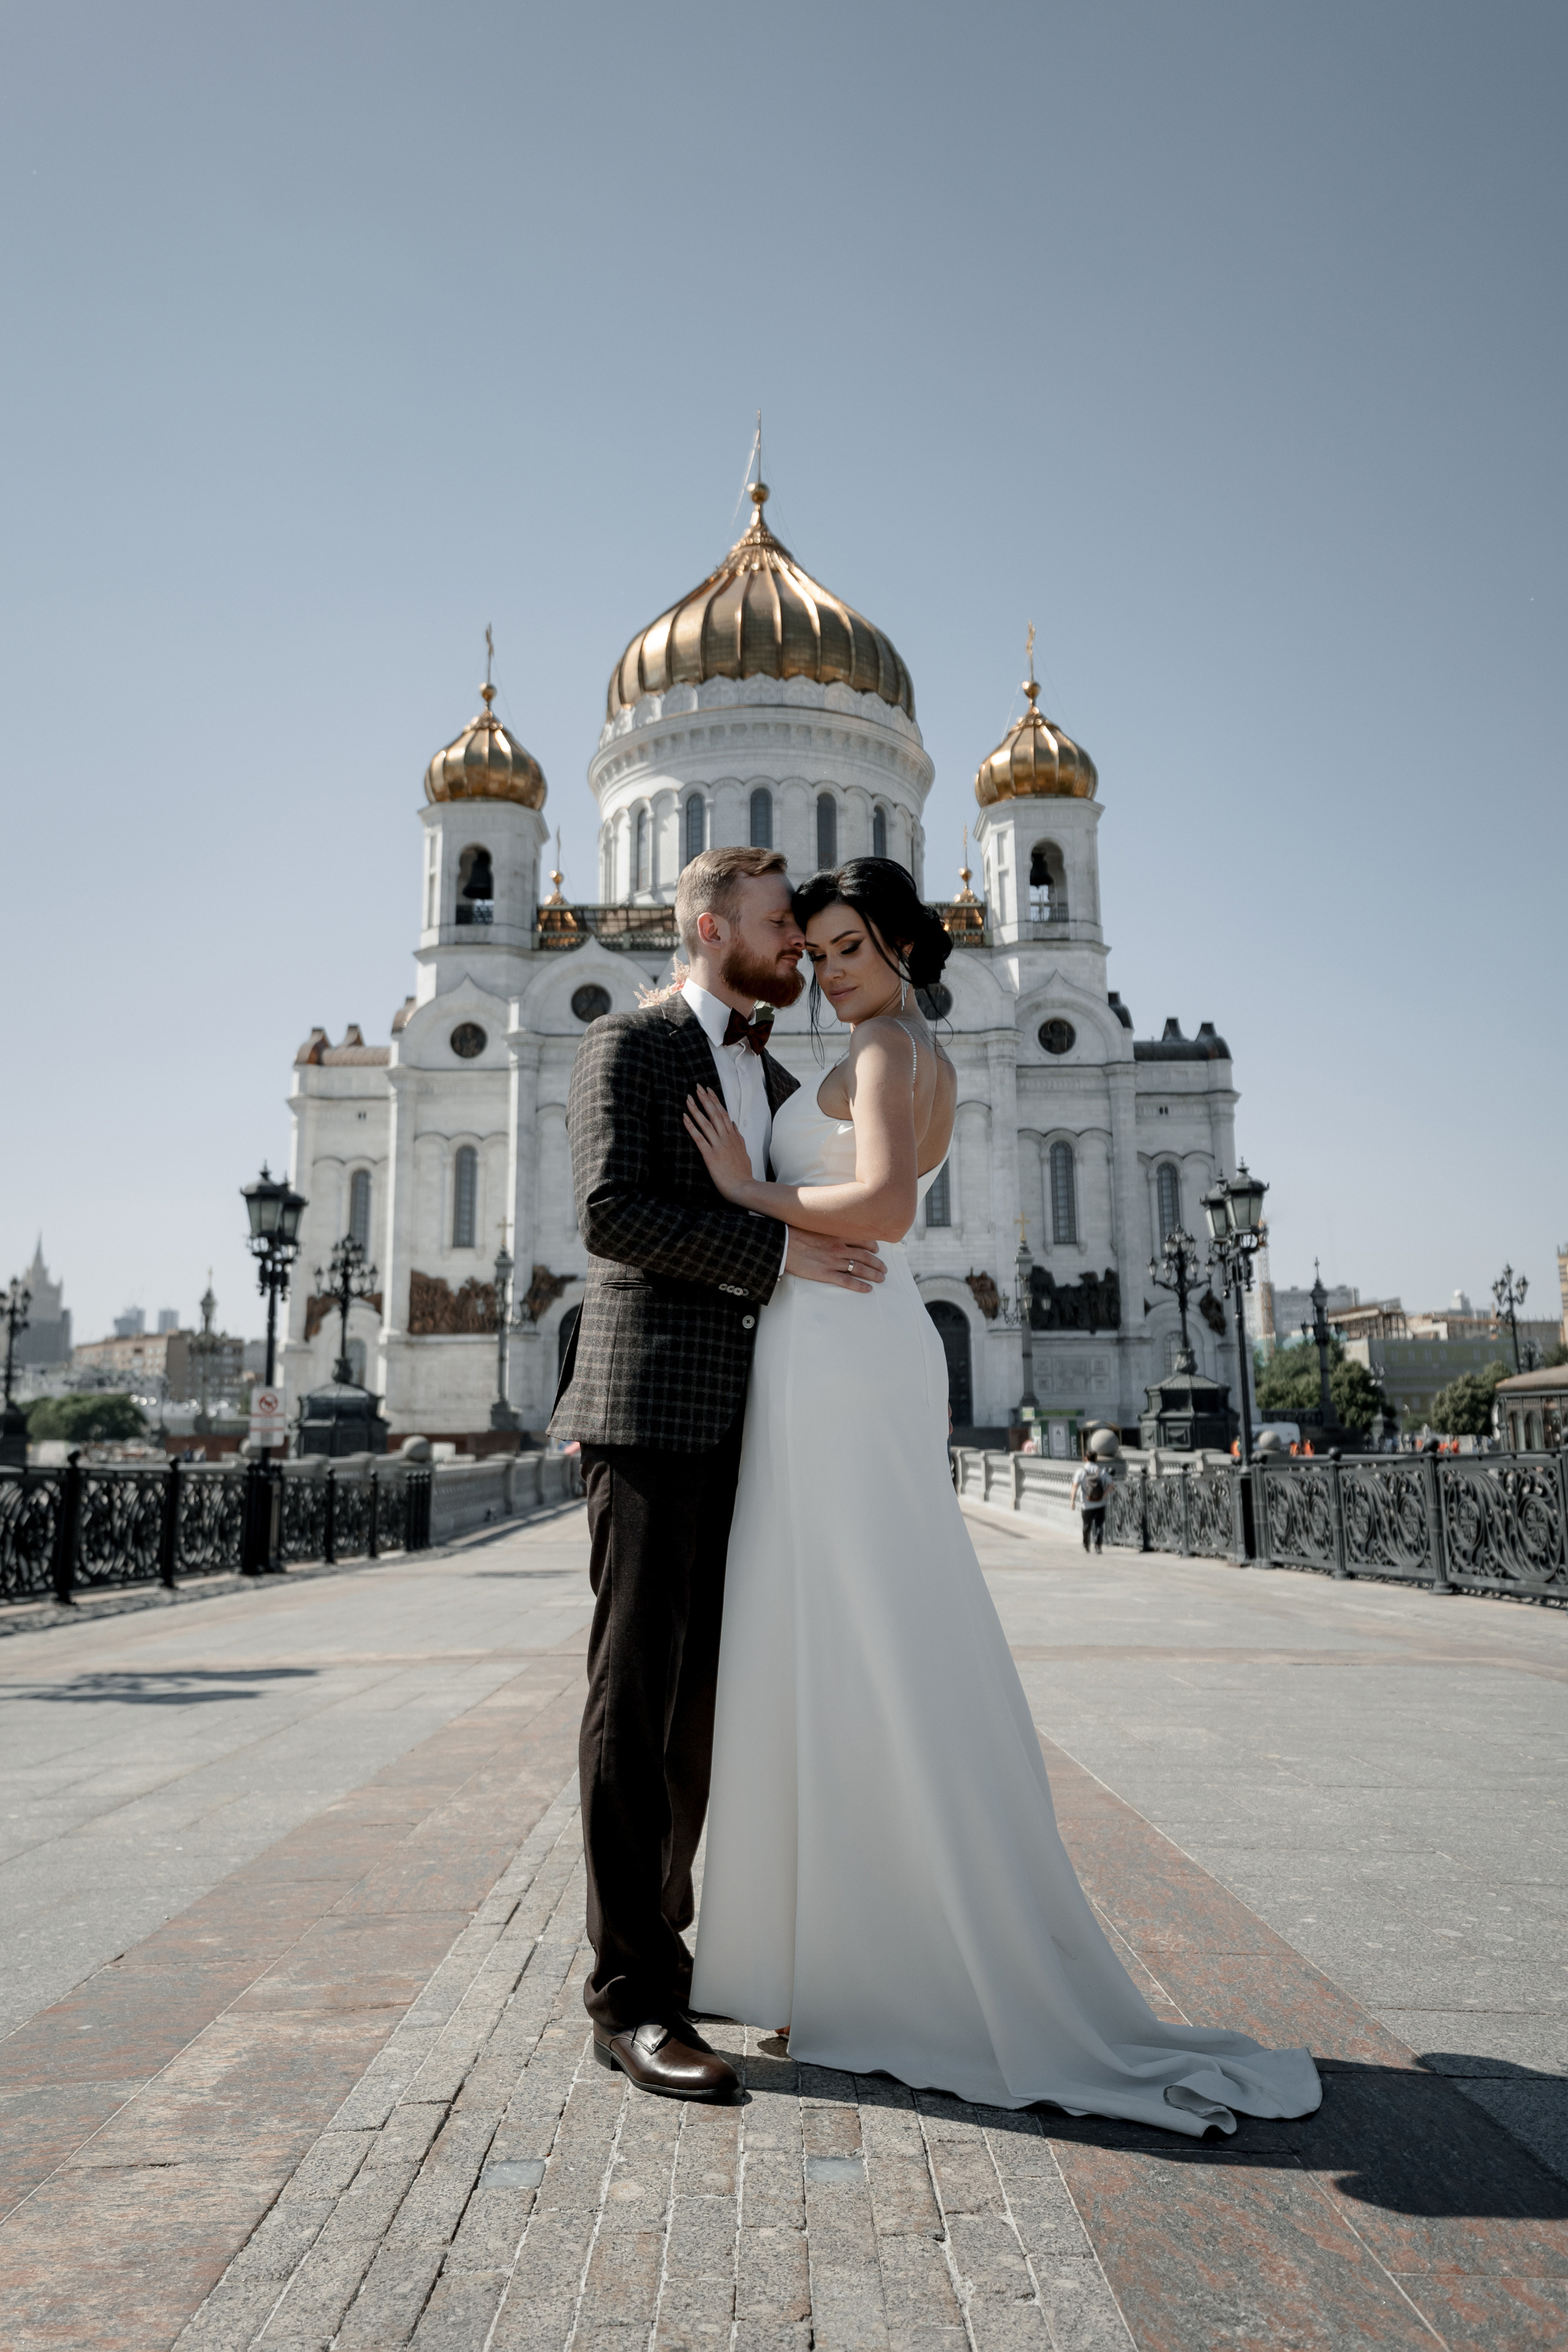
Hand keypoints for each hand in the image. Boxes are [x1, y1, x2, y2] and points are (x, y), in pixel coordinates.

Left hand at [683, 1086, 755, 1204]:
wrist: (743, 1187)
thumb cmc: (742, 1173)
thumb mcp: (743, 1151)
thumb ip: (738, 1137)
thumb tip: (733, 1124)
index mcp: (734, 1136)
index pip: (723, 1114)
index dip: (715, 1101)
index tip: (709, 1091)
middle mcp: (726, 1138)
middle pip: (715, 1114)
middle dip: (705, 1099)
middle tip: (697, 1087)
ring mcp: (719, 1146)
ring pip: (706, 1123)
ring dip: (696, 1109)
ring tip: (689, 1098)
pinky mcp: (710, 1155)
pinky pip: (699, 1138)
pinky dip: (691, 1126)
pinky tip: (684, 1117)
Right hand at [783, 1228, 884, 1291]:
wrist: (783, 1244)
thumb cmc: (796, 1234)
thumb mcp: (815, 1227)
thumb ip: (828, 1231)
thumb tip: (833, 1232)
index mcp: (837, 1236)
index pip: (862, 1240)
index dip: (872, 1246)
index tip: (876, 1250)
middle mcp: (839, 1248)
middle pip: (865, 1256)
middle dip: (877, 1263)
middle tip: (884, 1269)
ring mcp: (834, 1262)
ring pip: (860, 1269)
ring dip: (873, 1274)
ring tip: (880, 1279)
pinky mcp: (826, 1274)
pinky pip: (848, 1281)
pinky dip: (860, 1286)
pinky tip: (868, 1289)